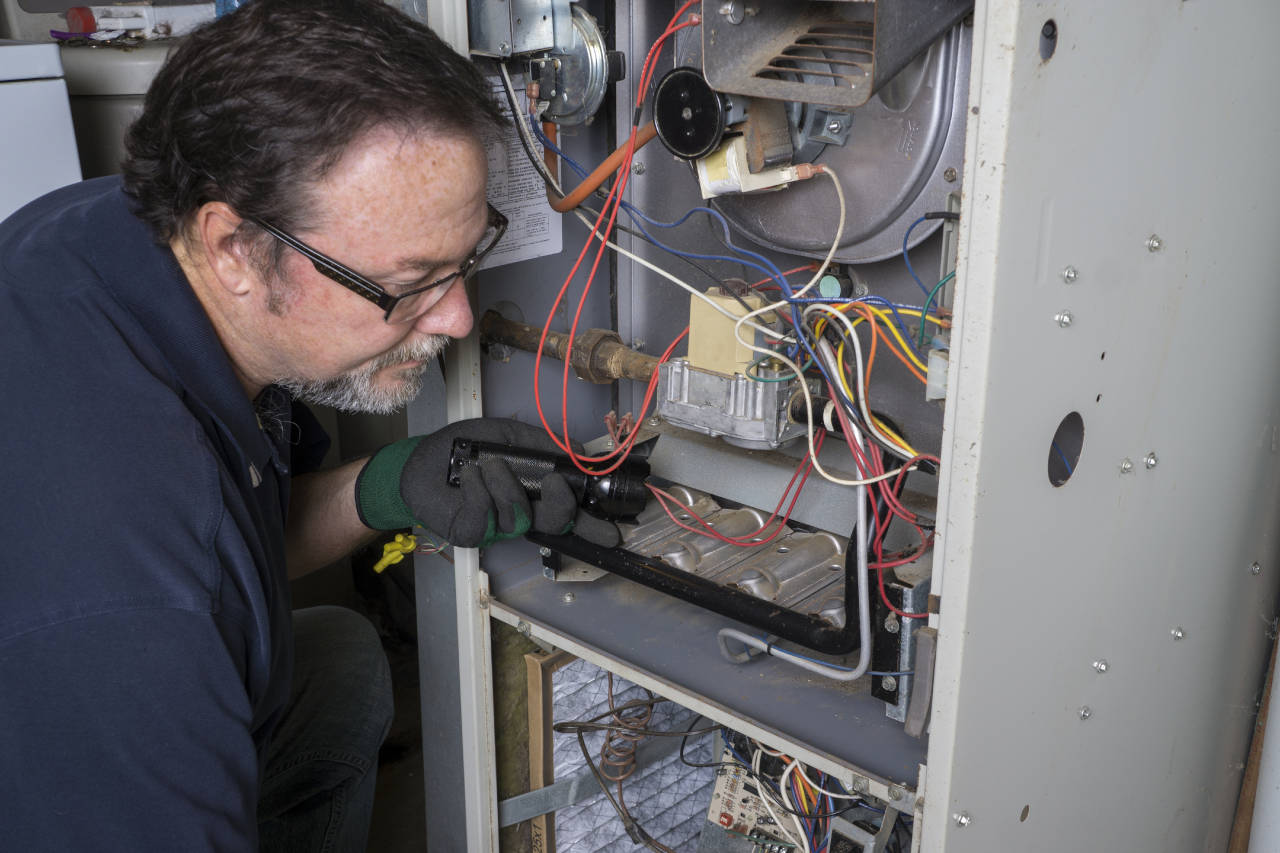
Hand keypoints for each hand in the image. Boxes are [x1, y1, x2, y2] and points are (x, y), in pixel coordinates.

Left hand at [355, 418, 620, 548]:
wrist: (422, 458)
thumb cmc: (466, 447)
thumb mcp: (509, 435)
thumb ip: (544, 444)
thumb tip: (580, 449)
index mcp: (535, 494)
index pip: (570, 514)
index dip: (592, 525)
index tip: (614, 530)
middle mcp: (520, 514)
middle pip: (554, 524)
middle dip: (561, 507)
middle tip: (556, 484)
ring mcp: (496, 527)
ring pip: (519, 518)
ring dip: (506, 486)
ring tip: (489, 464)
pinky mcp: (469, 532)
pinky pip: (484, 518)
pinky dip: (479, 491)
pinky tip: (470, 475)